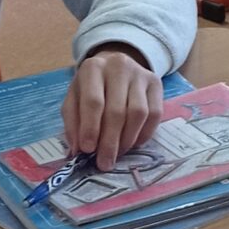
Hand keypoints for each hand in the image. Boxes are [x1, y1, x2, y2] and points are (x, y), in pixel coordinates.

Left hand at [63, 45, 161, 172]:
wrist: (114, 66)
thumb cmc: (91, 87)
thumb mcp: (74, 99)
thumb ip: (73, 123)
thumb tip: (77, 151)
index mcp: (92, 68)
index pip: (93, 101)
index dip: (91, 128)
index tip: (88, 150)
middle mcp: (118, 67)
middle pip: (117, 110)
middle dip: (110, 142)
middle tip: (105, 162)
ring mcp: (140, 74)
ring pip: (138, 113)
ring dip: (127, 139)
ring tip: (118, 153)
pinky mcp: (156, 83)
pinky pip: (155, 114)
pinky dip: (144, 134)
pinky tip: (133, 143)